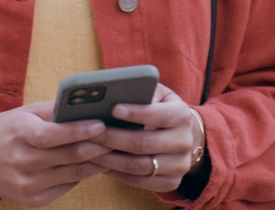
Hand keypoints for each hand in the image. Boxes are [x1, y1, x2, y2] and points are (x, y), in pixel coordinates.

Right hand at [0, 100, 111, 206]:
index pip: (52, 135)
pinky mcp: (32, 200)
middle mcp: (22, 162)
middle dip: (98, 146)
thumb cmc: (5, 130)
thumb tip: (90, 106)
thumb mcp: (24, 113)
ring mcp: (27, 184)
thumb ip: (54, 110)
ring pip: (74, 173)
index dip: (79, 131)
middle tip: (119, 137)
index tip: (101, 124)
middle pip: (69, 156)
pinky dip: (82, 174)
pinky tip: (94, 164)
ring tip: (114, 150)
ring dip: (97, 161)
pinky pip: (66, 185)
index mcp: (19, 134)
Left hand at [90, 84, 204, 192]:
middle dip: (113, 138)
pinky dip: (117, 173)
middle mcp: (184, 142)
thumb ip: (142, 91)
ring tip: (90, 149)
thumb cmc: (160, 108)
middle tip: (91, 132)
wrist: (181, 134)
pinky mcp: (171, 183)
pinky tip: (101, 163)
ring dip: (110, 159)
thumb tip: (114, 94)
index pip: (159, 115)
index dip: (136, 113)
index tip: (113, 109)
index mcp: (182, 116)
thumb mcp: (157, 94)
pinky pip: (139, 182)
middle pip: (144, 143)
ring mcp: (180, 165)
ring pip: (138, 166)